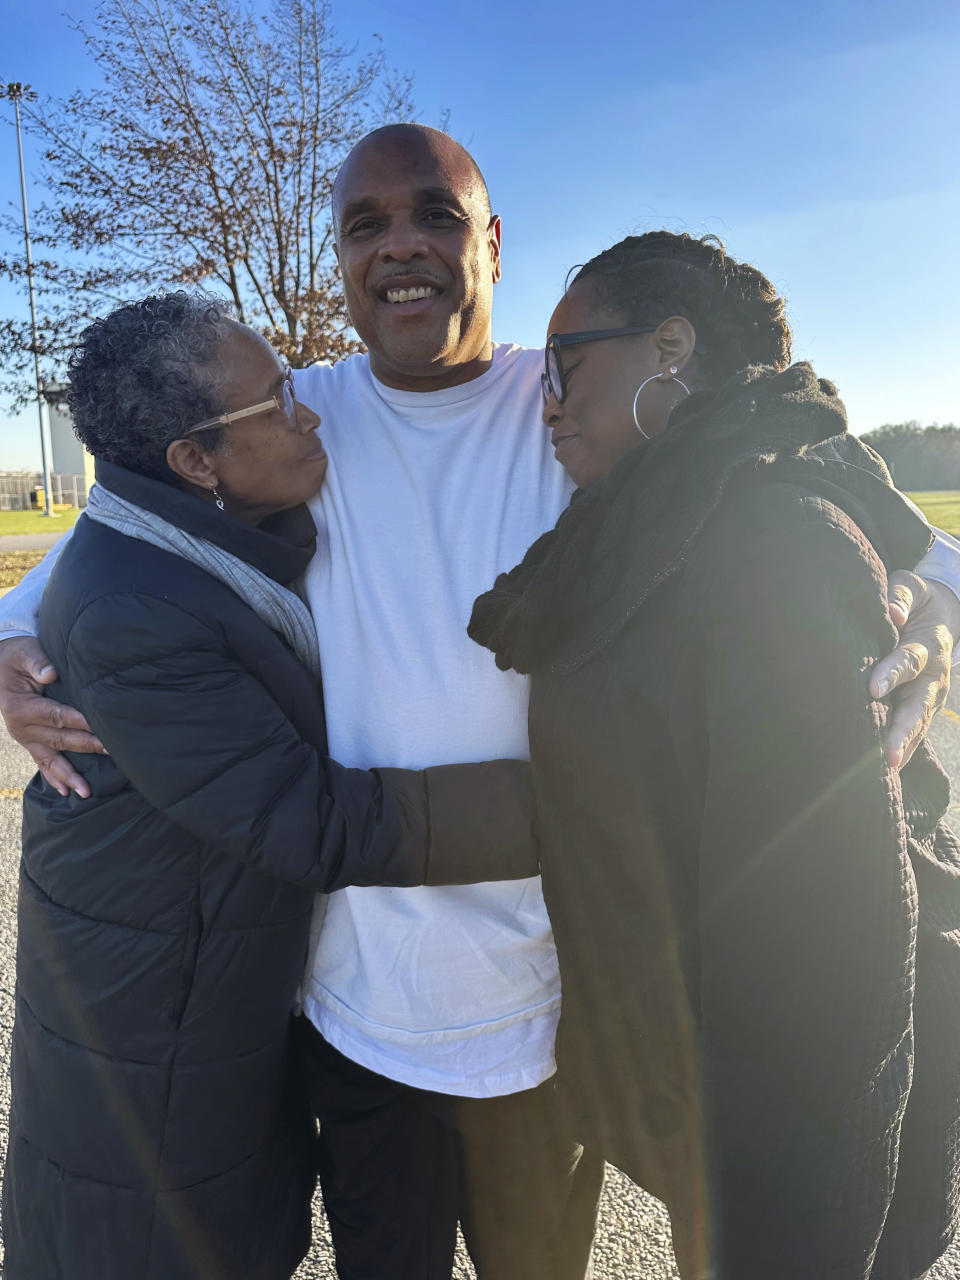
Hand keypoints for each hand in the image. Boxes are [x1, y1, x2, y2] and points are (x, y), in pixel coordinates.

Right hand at [0, 635, 104, 797]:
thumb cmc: (18, 657)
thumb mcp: (25, 653)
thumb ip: (38, 662)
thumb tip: (51, 674)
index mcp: (20, 707)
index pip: (56, 716)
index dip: (80, 721)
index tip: (102, 728)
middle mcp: (21, 727)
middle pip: (59, 739)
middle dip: (87, 746)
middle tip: (112, 752)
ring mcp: (24, 738)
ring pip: (50, 759)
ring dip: (69, 776)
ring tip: (86, 792)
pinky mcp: (29, 742)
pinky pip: (41, 763)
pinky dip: (53, 778)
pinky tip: (65, 792)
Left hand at [869, 572, 959, 769]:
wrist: (940, 615)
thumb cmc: (915, 600)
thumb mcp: (911, 587)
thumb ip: (900, 596)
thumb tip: (892, 613)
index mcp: (929, 646)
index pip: (908, 661)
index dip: (892, 673)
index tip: (873, 689)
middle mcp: (933, 678)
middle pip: (917, 708)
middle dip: (901, 731)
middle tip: (887, 755)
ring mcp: (930, 698)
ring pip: (917, 728)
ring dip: (902, 749)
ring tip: (887, 773)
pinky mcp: (921, 710)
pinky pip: (913, 735)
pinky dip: (902, 753)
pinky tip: (886, 774)